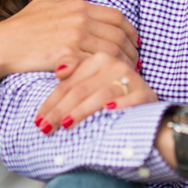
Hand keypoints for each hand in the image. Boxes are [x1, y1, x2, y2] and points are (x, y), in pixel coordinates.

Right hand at [0, 0, 138, 79]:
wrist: (1, 45)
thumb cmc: (23, 25)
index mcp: (79, 6)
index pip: (118, 17)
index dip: (131, 31)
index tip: (135, 43)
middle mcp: (80, 20)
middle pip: (119, 35)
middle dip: (132, 50)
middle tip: (136, 63)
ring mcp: (73, 38)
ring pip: (112, 51)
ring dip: (123, 64)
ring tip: (126, 74)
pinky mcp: (66, 57)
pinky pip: (95, 65)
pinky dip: (106, 73)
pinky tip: (109, 79)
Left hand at [34, 51, 157, 133]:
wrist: (148, 114)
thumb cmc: (112, 98)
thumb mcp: (91, 84)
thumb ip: (74, 74)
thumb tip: (58, 72)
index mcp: (98, 59)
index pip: (69, 83)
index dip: (51, 102)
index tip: (38, 120)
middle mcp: (114, 65)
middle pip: (81, 90)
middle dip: (60, 110)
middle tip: (45, 128)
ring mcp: (131, 79)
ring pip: (101, 95)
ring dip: (82, 111)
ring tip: (65, 124)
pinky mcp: (146, 94)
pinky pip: (132, 99)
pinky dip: (120, 104)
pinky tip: (108, 111)